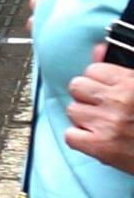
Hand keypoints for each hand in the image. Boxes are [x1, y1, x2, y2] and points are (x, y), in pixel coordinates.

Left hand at [67, 45, 133, 175]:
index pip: (93, 69)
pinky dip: (81, 140)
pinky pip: (71, 136)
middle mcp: (118, 100)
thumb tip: (97, 50)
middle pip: (77, 86)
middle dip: (88, 97)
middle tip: (103, 109)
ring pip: (73, 110)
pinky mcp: (102, 147)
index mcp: (132, 83)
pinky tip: (97, 141)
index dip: (99, 82)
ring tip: (104, 126)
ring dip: (85, 118)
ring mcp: (108, 123)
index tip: (107, 92)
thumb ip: (122, 70)